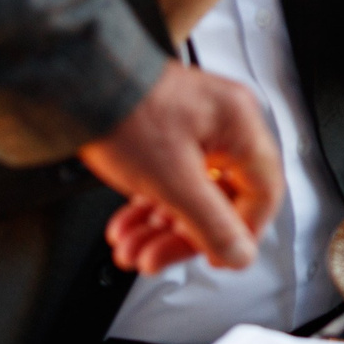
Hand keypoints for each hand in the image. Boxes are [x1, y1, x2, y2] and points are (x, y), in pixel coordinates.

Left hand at [80, 63, 283, 274]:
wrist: (79, 84)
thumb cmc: (125, 113)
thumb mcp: (173, 181)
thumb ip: (212, 224)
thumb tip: (240, 254)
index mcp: (239, 125)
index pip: (264, 192)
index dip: (242, 233)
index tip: (216, 256)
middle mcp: (224, 124)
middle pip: (222, 199)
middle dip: (183, 237)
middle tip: (156, 258)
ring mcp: (196, 128)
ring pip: (191, 194)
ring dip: (160, 229)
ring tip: (132, 248)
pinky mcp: (169, 133)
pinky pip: (170, 180)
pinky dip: (149, 207)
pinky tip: (128, 227)